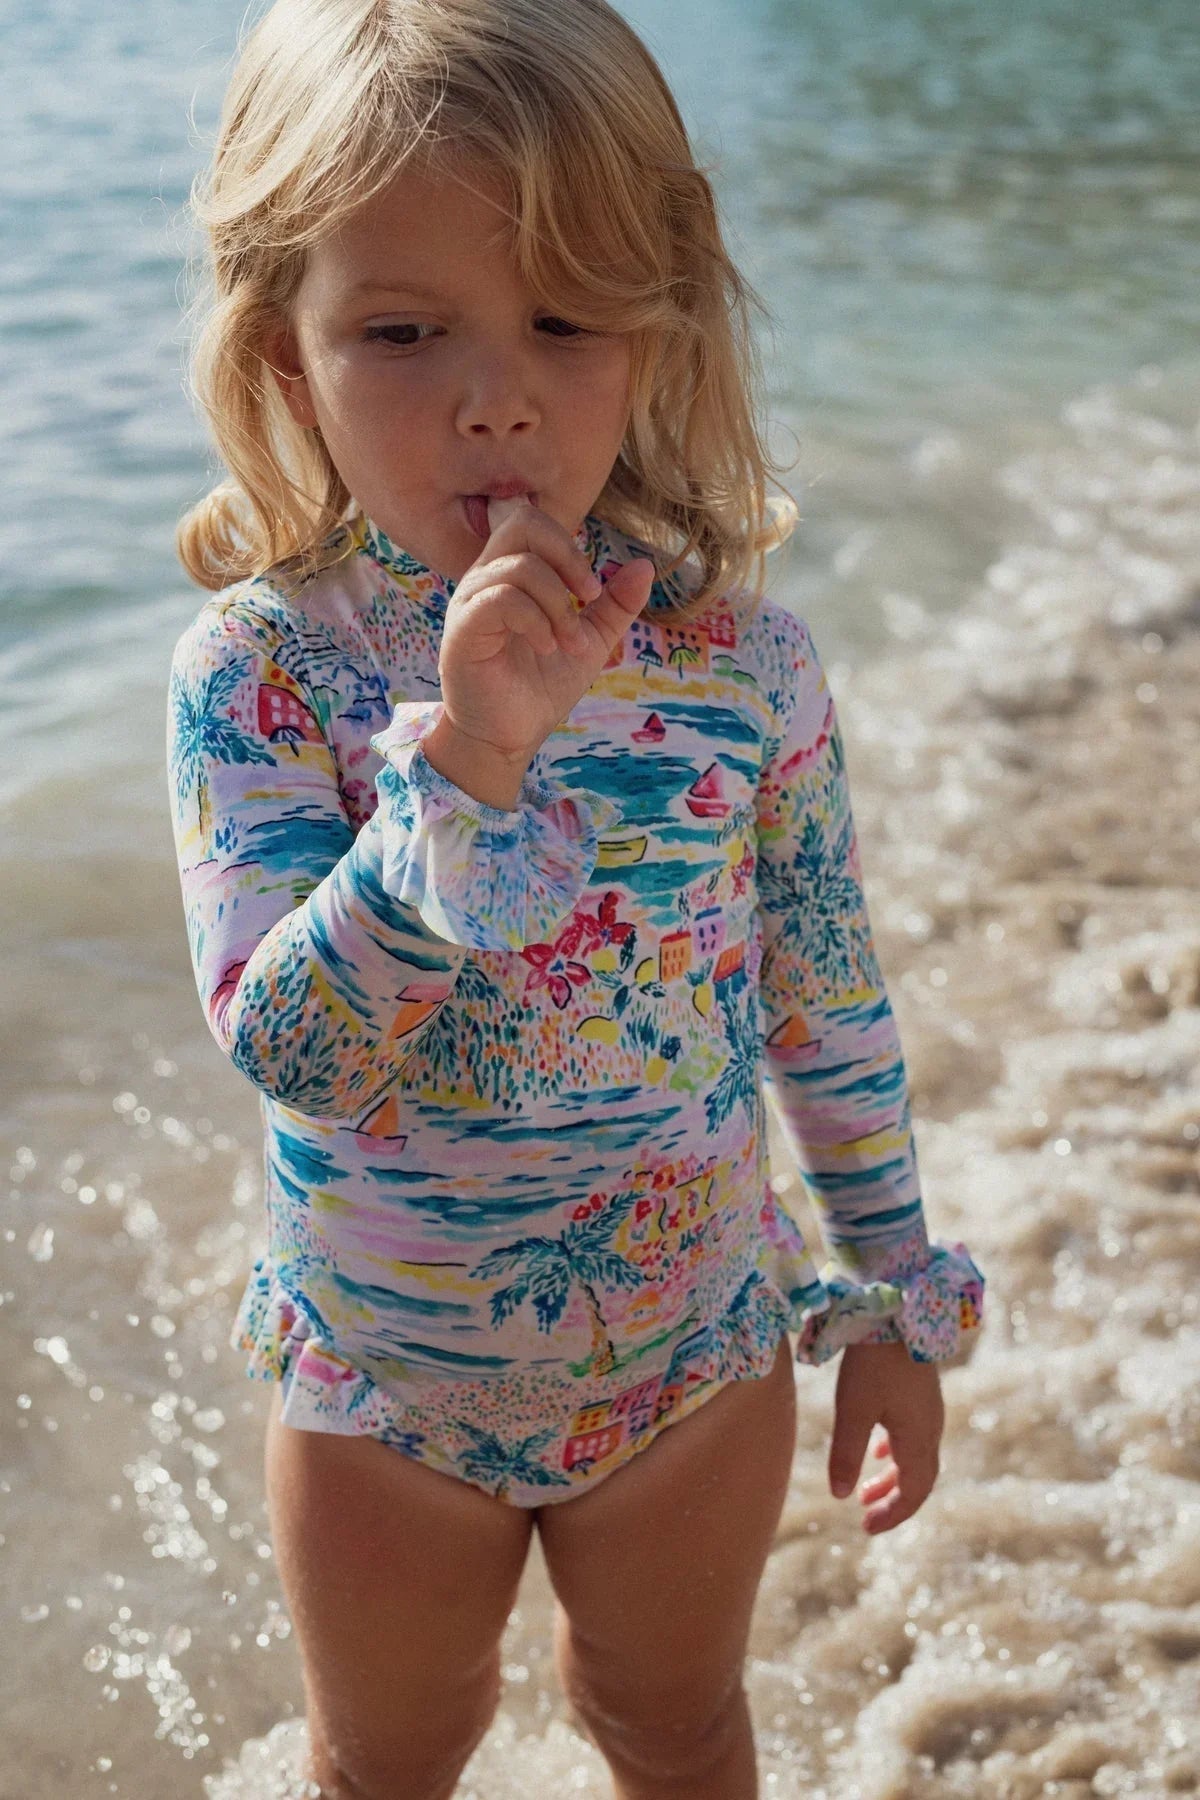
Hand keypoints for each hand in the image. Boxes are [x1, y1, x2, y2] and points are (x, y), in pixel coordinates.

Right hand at [437, 496, 655, 764]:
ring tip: (568, 642)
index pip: (534, 522)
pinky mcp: (463, 629)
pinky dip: (536, 621)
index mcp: (510, 574)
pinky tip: (547, 648)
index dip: (570, 547)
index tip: (593, 592)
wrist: (509, 736)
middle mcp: (485, 578)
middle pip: (522, 524)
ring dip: (558, 605)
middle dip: (567, 557)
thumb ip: (614, 605)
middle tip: (588, 598)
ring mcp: (471, 601)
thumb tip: (644, 565)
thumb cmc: (540, 687)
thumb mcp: (590, 641)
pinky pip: (501, 599)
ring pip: (519, 566)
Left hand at [828, 1339, 944, 1533]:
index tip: (867, 1528)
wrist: (896, 1312)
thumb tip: (840, 1497)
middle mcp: (930, 1428)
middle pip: (919, 1479)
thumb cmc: (873, 1362)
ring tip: (865, 1491)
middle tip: (867, 1517)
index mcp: (918, 1439)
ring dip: (892, 1478)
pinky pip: (913, 1434)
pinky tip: (877, 1449)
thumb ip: (846, 1454)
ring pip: (915, 1456)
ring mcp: (928, 1409)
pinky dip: (895, 1451)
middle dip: (894, 1501)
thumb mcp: (853, 1410)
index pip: (914, 1492)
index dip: (893, 1514)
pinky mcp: (920, 1392)